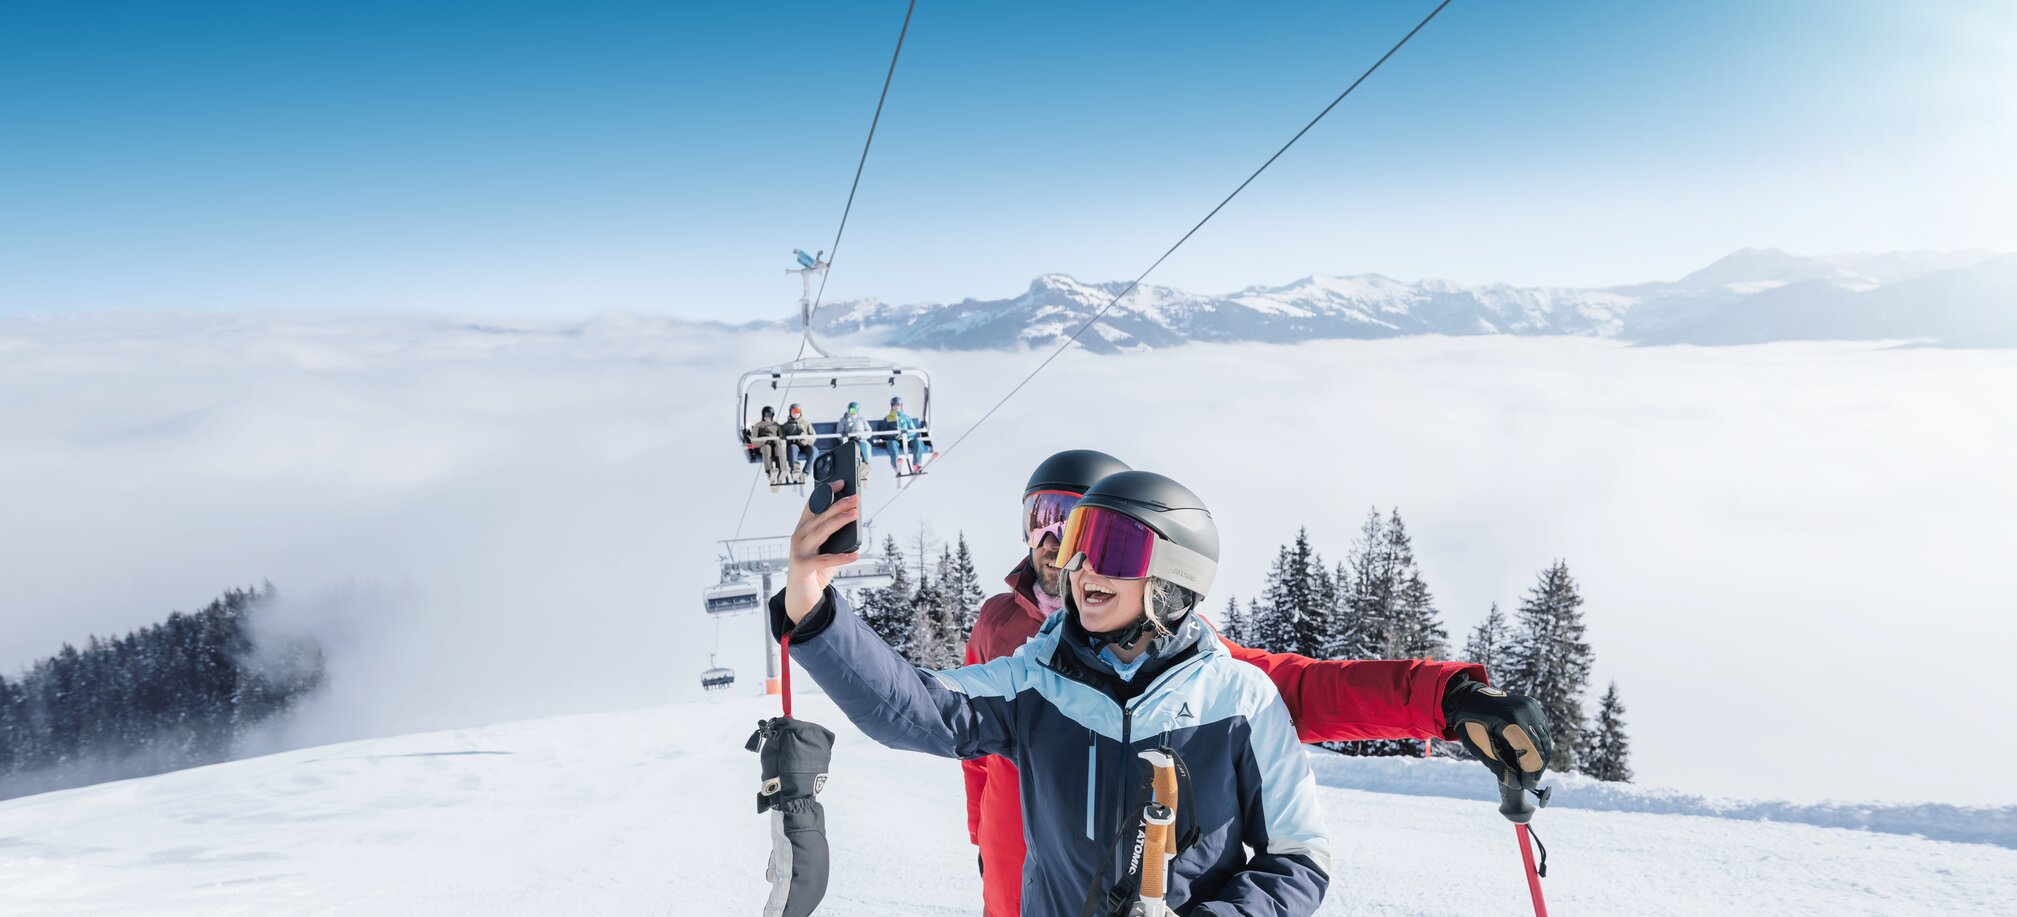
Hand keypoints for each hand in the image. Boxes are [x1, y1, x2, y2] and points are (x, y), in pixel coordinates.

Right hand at [784, 481, 860, 623]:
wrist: (801, 596)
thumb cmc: (815, 570)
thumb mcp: (825, 548)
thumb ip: (834, 535)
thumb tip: (853, 519)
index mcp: (803, 529)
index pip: (813, 505)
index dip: (826, 493)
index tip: (841, 482)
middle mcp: (798, 537)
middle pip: (820, 517)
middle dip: (838, 505)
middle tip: (855, 498)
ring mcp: (799, 551)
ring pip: (821, 532)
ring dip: (839, 522)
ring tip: (854, 515)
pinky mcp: (802, 566)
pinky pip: (825, 560)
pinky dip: (841, 557)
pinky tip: (855, 555)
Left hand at [1444, 680, 1551, 788]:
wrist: (1469, 697)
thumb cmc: (1470, 723)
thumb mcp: (1479, 747)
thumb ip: (1498, 766)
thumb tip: (1517, 785)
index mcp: (1510, 720)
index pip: (1529, 752)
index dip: (1530, 772)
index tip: (1526, 785)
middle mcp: (1525, 711)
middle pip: (1541, 747)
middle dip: (1537, 768)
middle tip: (1530, 783)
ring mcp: (1531, 707)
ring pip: (1545, 739)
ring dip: (1541, 758)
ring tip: (1531, 773)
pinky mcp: (1533, 706)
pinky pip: (1542, 730)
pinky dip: (1539, 745)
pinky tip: (1531, 756)